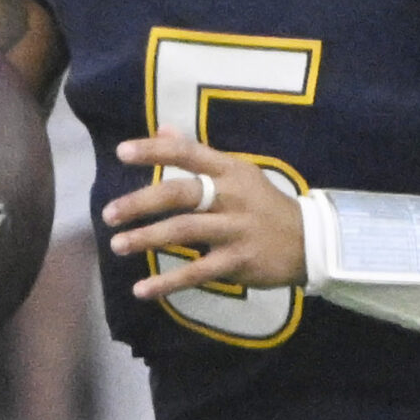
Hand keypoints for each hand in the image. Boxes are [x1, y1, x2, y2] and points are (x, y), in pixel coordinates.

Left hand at [106, 132, 305, 300]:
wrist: (309, 242)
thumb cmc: (264, 205)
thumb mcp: (237, 173)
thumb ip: (197, 154)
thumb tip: (161, 129)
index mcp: (230, 170)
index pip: (188, 153)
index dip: (154, 151)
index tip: (121, 152)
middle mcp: (232, 196)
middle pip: (181, 194)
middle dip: (141, 202)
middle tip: (109, 213)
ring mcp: (236, 230)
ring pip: (184, 232)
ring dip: (147, 238)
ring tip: (118, 245)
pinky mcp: (238, 261)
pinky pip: (197, 272)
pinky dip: (167, 282)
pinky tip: (142, 290)